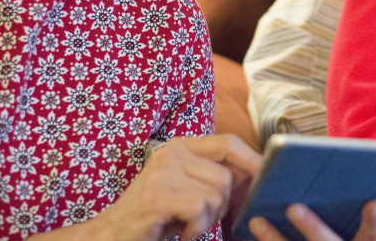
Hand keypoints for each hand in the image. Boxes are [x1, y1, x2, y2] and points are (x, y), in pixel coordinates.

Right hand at [65, 134, 261, 240]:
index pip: (228, 142)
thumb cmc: (154, 216)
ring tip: (185, 224)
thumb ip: (212, 174)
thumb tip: (255, 169)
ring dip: (207, 220)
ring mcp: (164, 173)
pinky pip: (201, 210)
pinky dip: (196, 230)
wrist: (111, 235)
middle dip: (223, 205)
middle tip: (200, 219)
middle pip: (227, 176)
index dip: (251, 159)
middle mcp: (172, 153)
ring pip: (216, 195)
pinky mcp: (158, 196)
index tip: (265, 176)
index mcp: (180, 146)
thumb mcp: (184, 187)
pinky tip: (179, 233)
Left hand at [248, 200, 375, 240]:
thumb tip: (338, 168)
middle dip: (312, 227)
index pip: (371, 236)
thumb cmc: (342, 234)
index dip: (373, 221)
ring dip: (274, 239)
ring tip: (257, 220)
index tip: (374, 202)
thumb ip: (346, 206)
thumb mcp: (351, 227)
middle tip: (293, 207)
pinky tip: (251, 227)